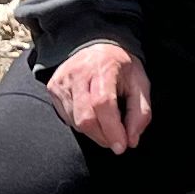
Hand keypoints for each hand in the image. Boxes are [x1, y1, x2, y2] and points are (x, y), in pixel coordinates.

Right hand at [45, 38, 151, 152]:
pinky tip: (92, 114)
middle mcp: (79, 72)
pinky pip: (67, 118)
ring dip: (94, 132)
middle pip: (86, 117)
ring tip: (106, 123)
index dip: (112, 129)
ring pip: (75, 122)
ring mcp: (62, 81)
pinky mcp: (53, 88)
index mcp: (104, 67)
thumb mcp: (141, 84)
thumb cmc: (122, 68)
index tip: (121, 146)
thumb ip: (141, 113)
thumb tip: (131, 140)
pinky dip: (82, 124)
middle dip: (103, 136)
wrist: (98, 47)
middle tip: (116, 139)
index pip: (103, 103)